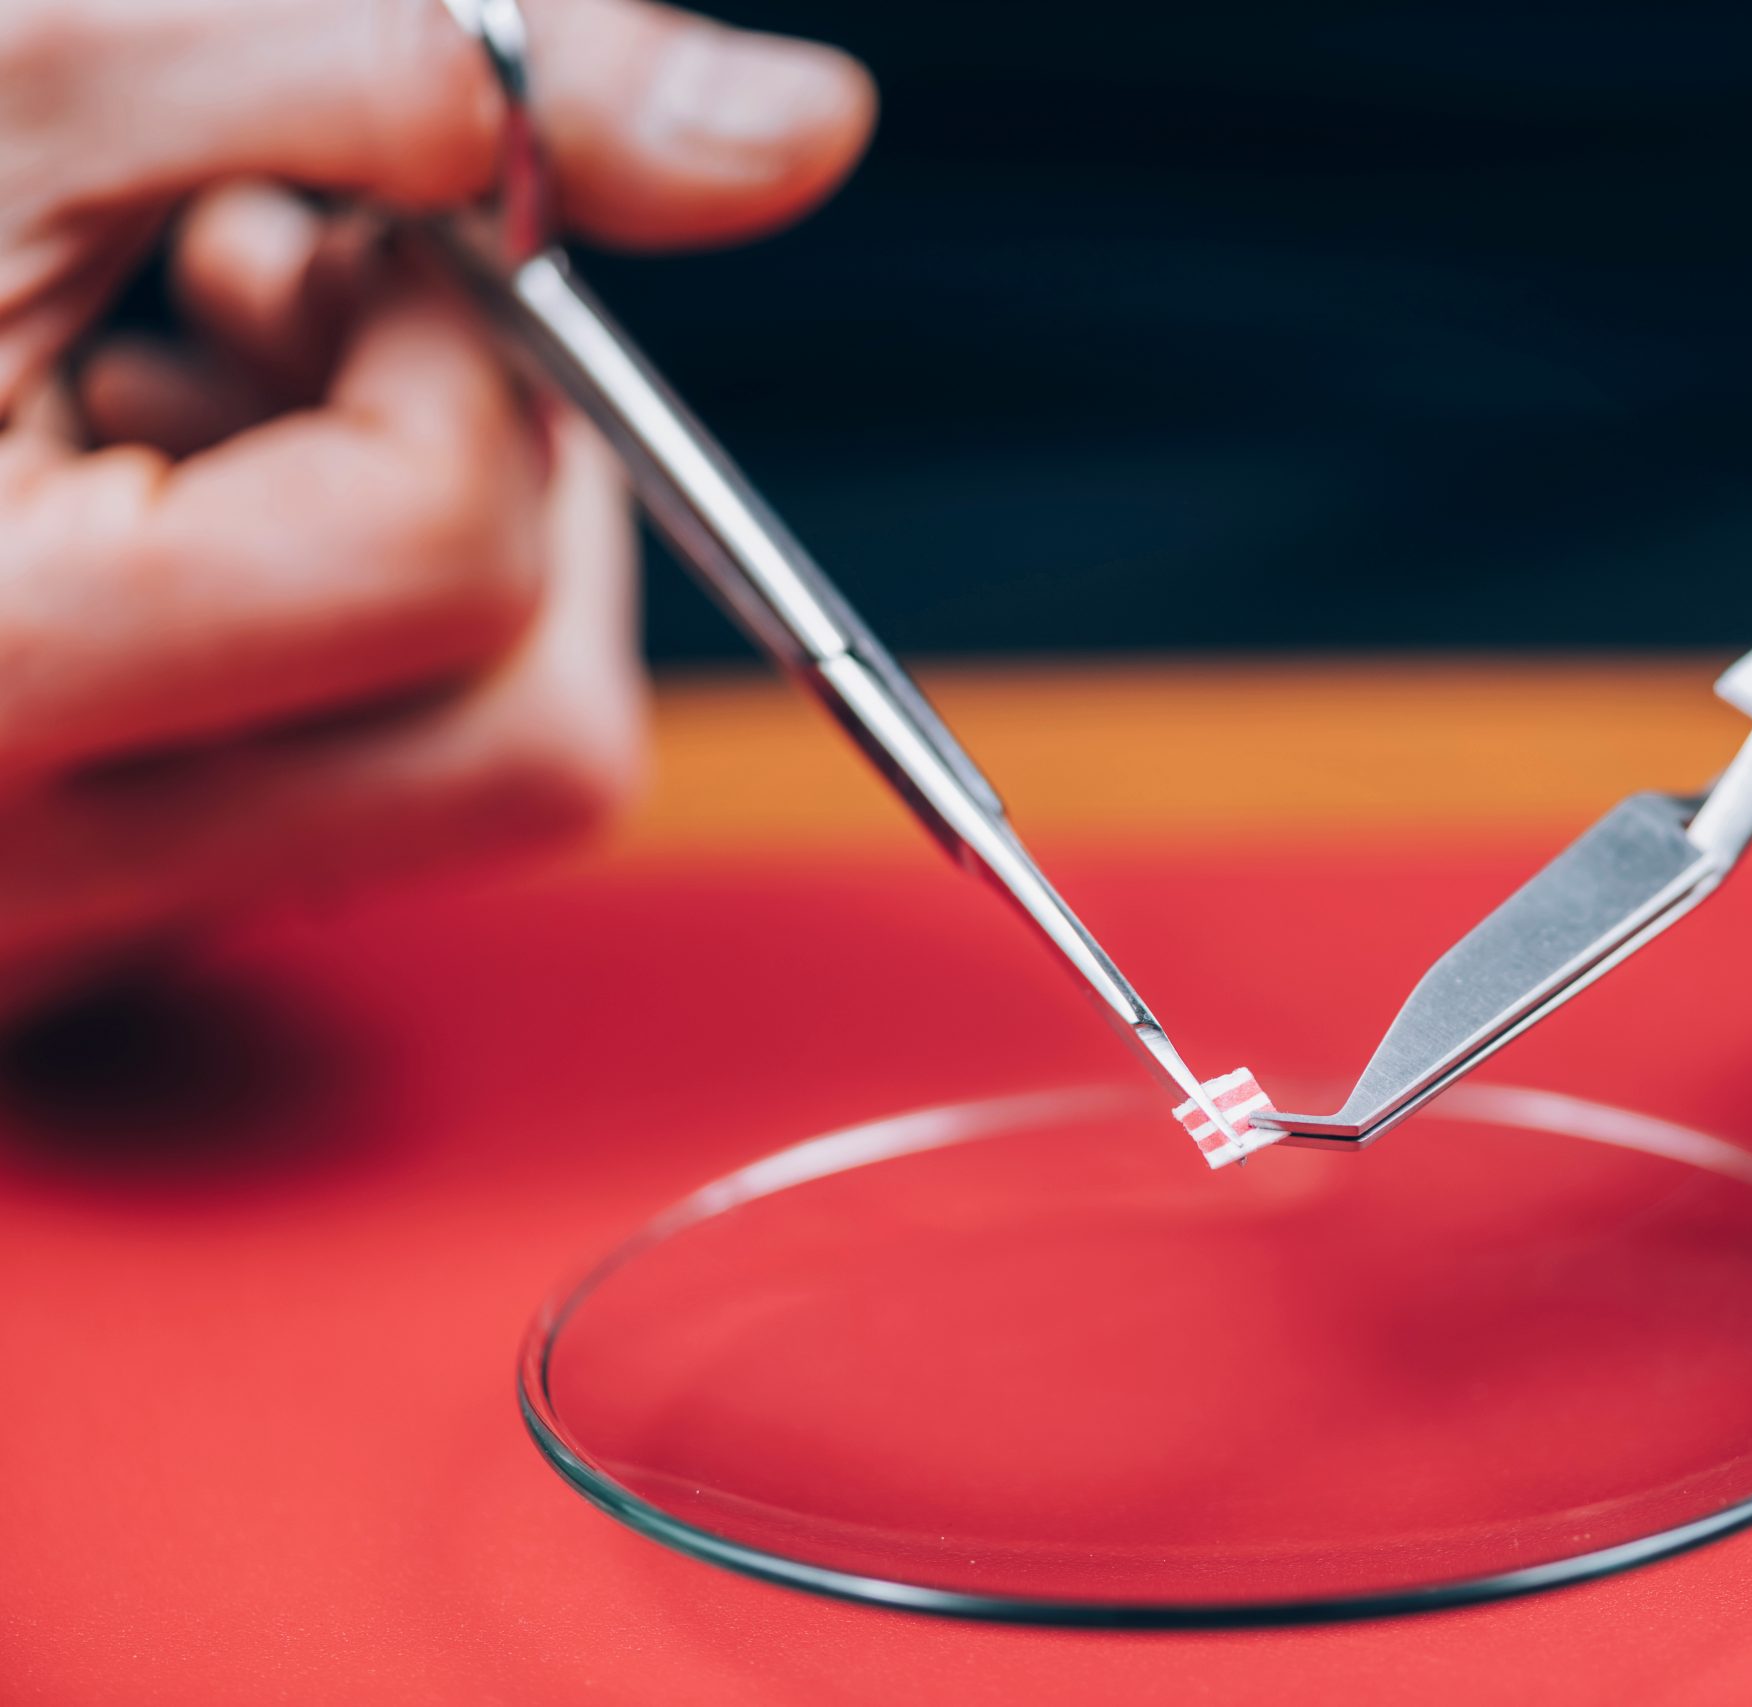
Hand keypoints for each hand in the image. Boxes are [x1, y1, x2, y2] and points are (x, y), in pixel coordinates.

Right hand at [0, 0, 872, 1014]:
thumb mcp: (12, 61)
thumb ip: (403, 59)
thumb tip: (813, 130)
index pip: (452, 564)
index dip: (454, 347)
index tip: (316, 225)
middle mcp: (21, 881)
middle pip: (536, 749)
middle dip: (485, 477)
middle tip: (296, 297)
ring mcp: (56, 940)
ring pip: (459, 778)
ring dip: (394, 526)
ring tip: (159, 356)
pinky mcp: (72, 927)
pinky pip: (334, 798)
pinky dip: (305, 602)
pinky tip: (113, 461)